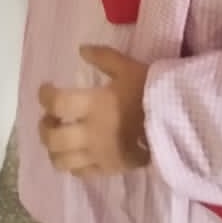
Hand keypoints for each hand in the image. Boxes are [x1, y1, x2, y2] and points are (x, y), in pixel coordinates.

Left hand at [37, 46, 150, 176]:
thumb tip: (81, 50)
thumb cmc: (151, 91)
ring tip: (59, 138)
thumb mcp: (128, 67)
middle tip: (50, 117)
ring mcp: (98, 155)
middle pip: (52, 138)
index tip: (46, 88)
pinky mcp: (108, 169)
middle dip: (45, 127)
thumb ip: (103, 58)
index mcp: (94, 105)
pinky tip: (77, 153)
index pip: (56, 103)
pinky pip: (80, 173)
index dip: (45, 95)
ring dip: (53, 149)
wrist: (177, 119)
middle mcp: (91, 133)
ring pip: (61, 161)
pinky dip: (72, 164)